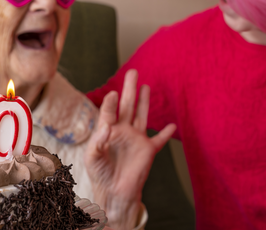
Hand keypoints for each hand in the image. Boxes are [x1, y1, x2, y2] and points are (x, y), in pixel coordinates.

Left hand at [85, 69, 175, 229]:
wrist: (114, 193)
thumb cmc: (100, 175)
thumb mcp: (92, 158)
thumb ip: (97, 142)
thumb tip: (106, 127)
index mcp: (108, 131)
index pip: (109, 112)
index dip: (110, 103)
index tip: (113, 94)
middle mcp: (123, 131)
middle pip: (127, 105)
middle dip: (130, 88)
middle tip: (132, 72)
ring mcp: (136, 139)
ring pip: (141, 115)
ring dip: (144, 101)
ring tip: (146, 86)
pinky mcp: (148, 151)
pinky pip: (159, 140)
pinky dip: (166, 133)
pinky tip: (173, 125)